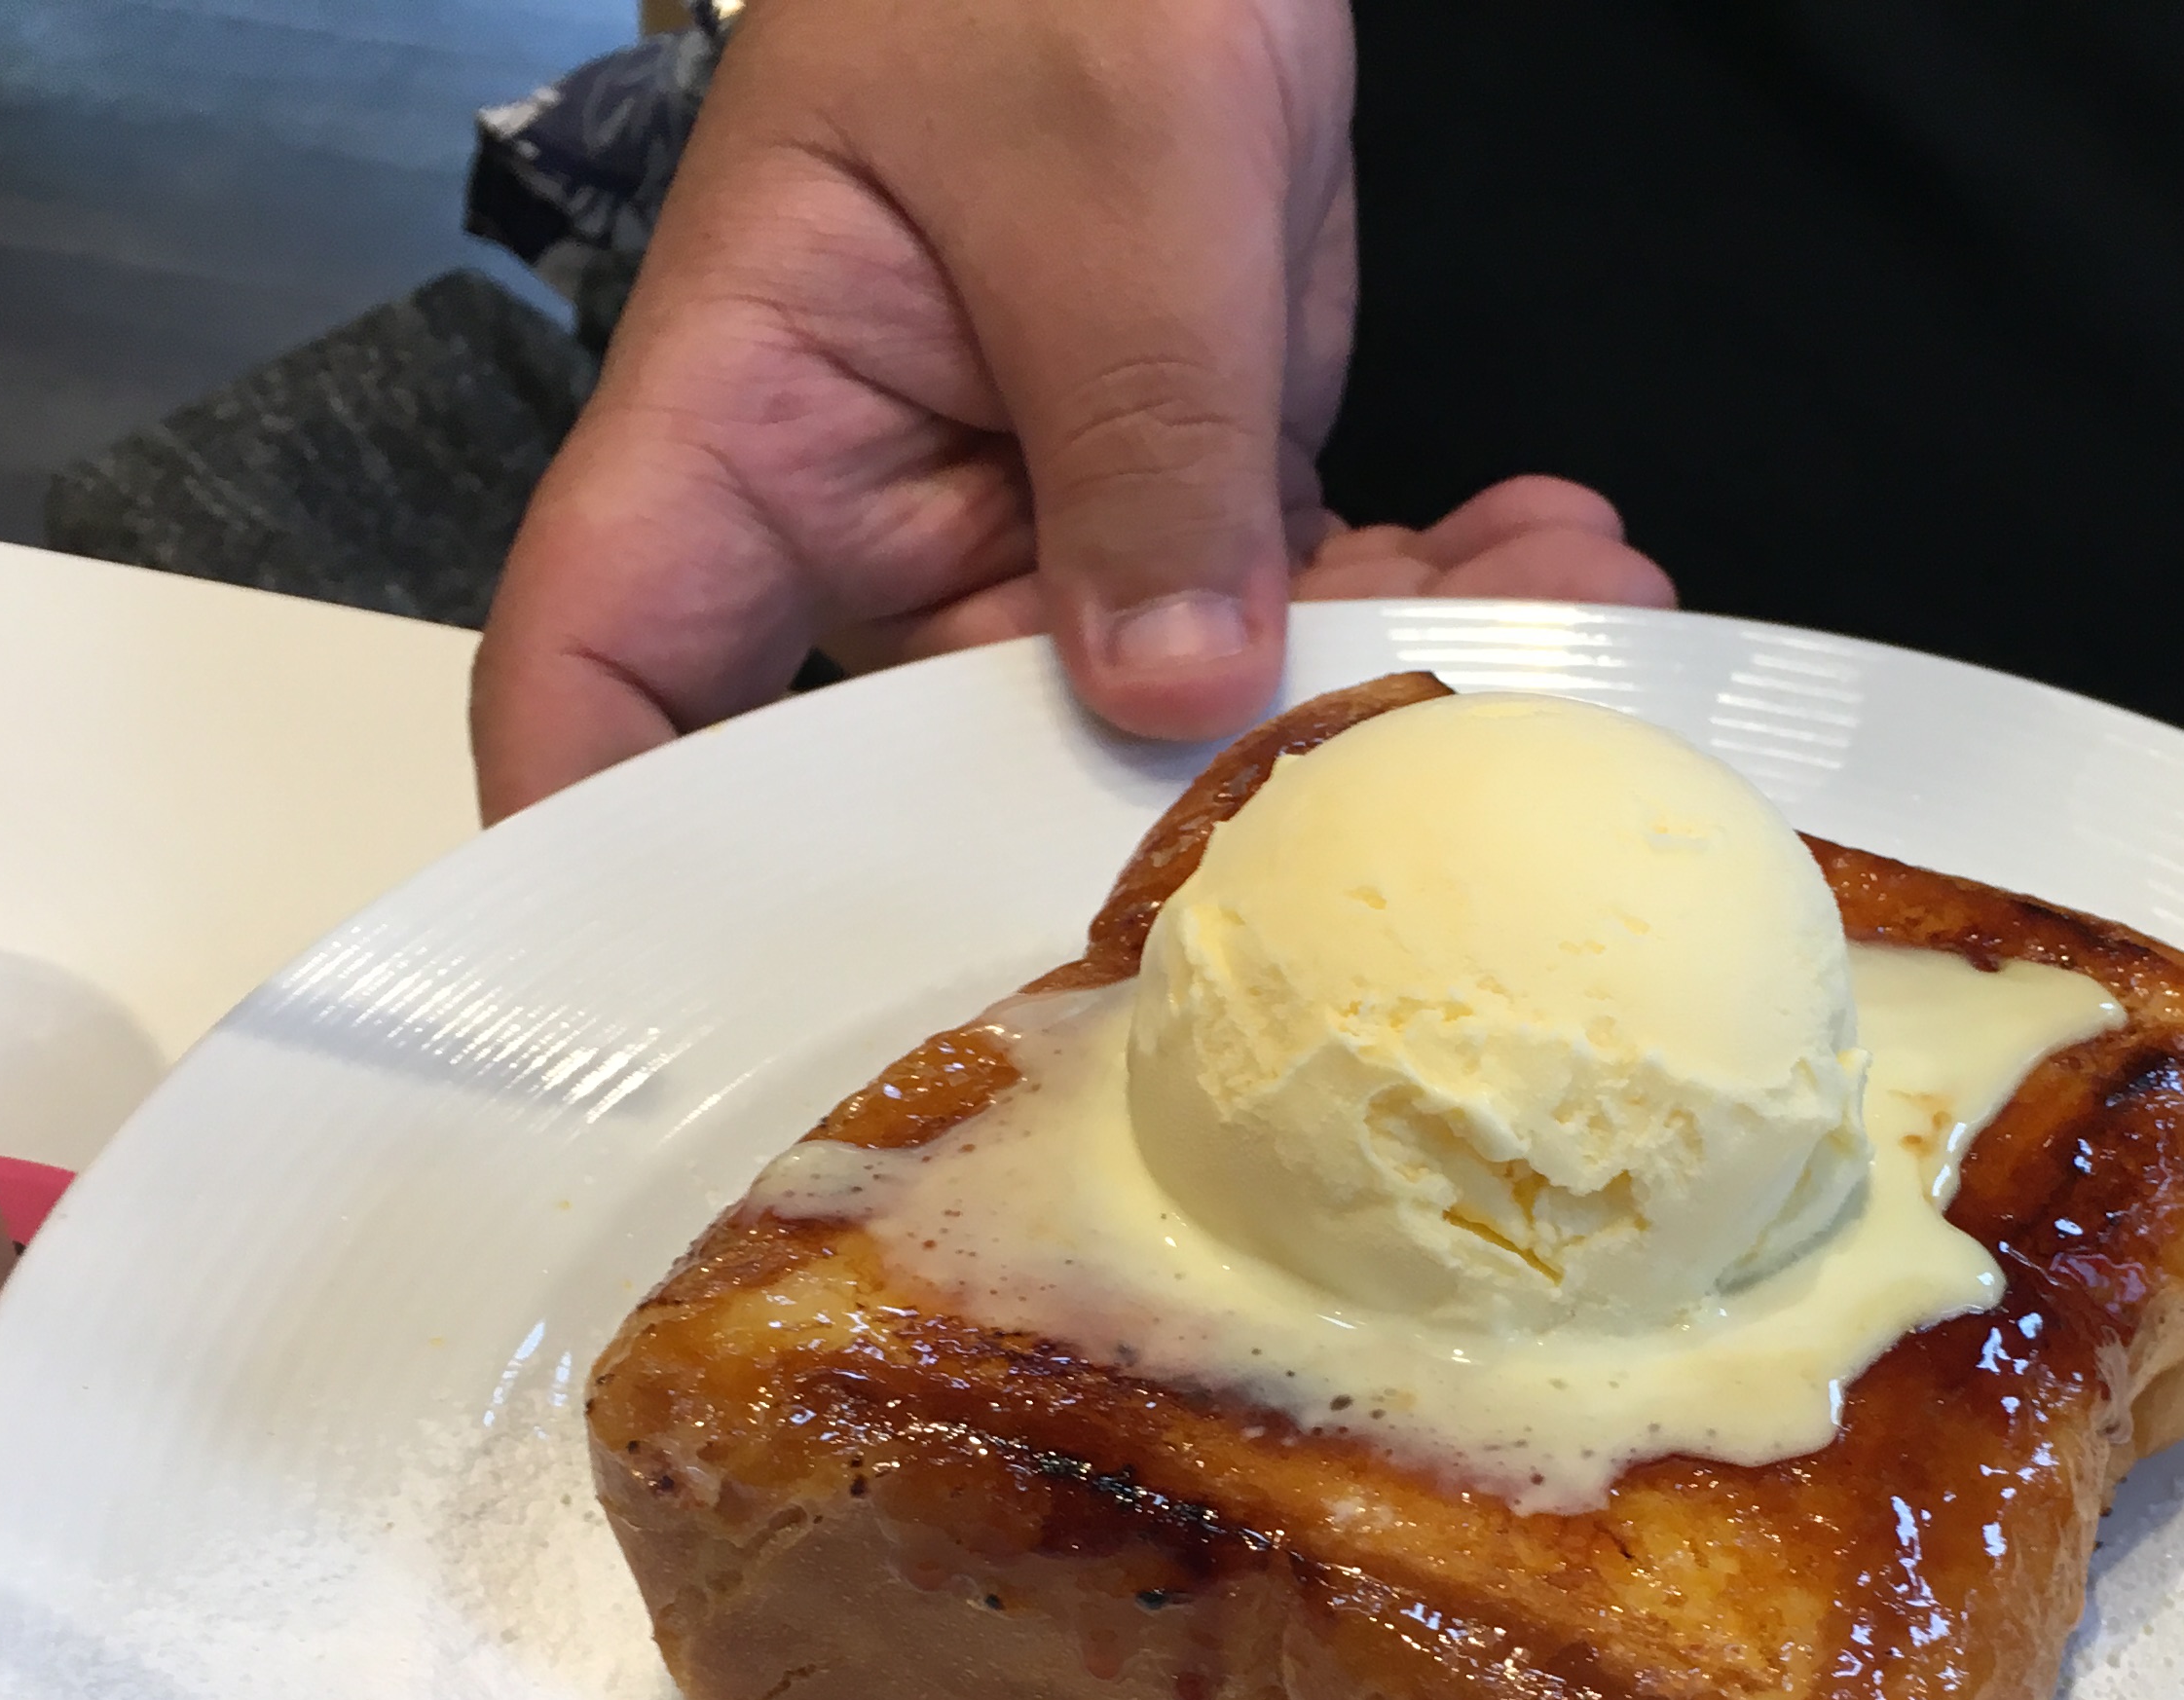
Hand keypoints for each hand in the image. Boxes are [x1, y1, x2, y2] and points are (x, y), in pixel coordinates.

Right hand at [470, 0, 1671, 818]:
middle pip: (929, 784)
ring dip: (1362, 714)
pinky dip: (1438, 607)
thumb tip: (1172, 696)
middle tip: (1331, 894)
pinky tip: (1578, 564)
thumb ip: (1145, 439)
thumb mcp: (1107, 173)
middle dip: (1133, 852)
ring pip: (1166, 723)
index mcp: (745, 437)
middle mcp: (869, 528)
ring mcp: (1035, 529)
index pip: (606, 687)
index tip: (708, 1041)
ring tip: (1554, 673)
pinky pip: (1296, 616)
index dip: (619, 873)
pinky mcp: (1188, 504)